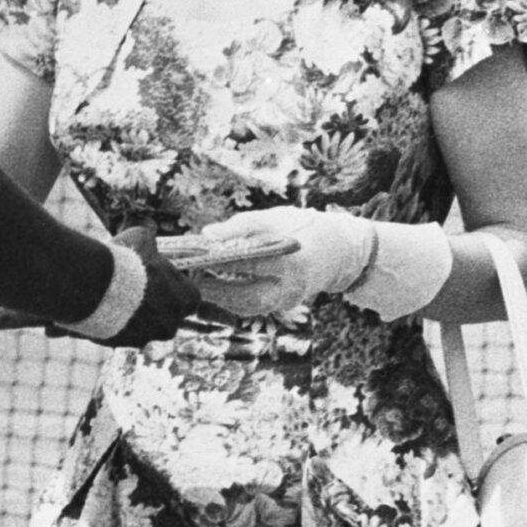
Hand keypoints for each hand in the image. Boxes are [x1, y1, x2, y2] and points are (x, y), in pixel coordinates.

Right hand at [106, 224, 198, 345]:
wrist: (96, 286)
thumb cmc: (125, 262)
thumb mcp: (142, 240)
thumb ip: (150, 244)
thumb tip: (148, 240)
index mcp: (186, 299)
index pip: (191, 300)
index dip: (176, 290)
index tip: (162, 282)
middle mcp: (171, 323)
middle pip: (169, 318)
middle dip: (156, 308)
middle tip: (137, 292)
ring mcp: (148, 337)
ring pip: (145, 330)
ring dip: (135, 318)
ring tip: (115, 300)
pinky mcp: (124, 345)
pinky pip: (123, 336)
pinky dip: (116, 325)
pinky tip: (103, 310)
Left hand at [192, 205, 369, 316]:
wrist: (339, 251)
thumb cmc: (302, 227)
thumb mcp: (276, 217)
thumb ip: (242, 224)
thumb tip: (207, 234)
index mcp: (292, 258)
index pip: (250, 261)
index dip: (219, 260)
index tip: (193, 256)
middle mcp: (293, 285)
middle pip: (247, 295)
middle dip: (214, 290)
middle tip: (187, 281)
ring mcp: (289, 300)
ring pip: (247, 307)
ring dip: (218, 300)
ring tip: (193, 287)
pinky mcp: (284, 307)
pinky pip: (252, 309)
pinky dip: (230, 302)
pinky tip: (211, 292)